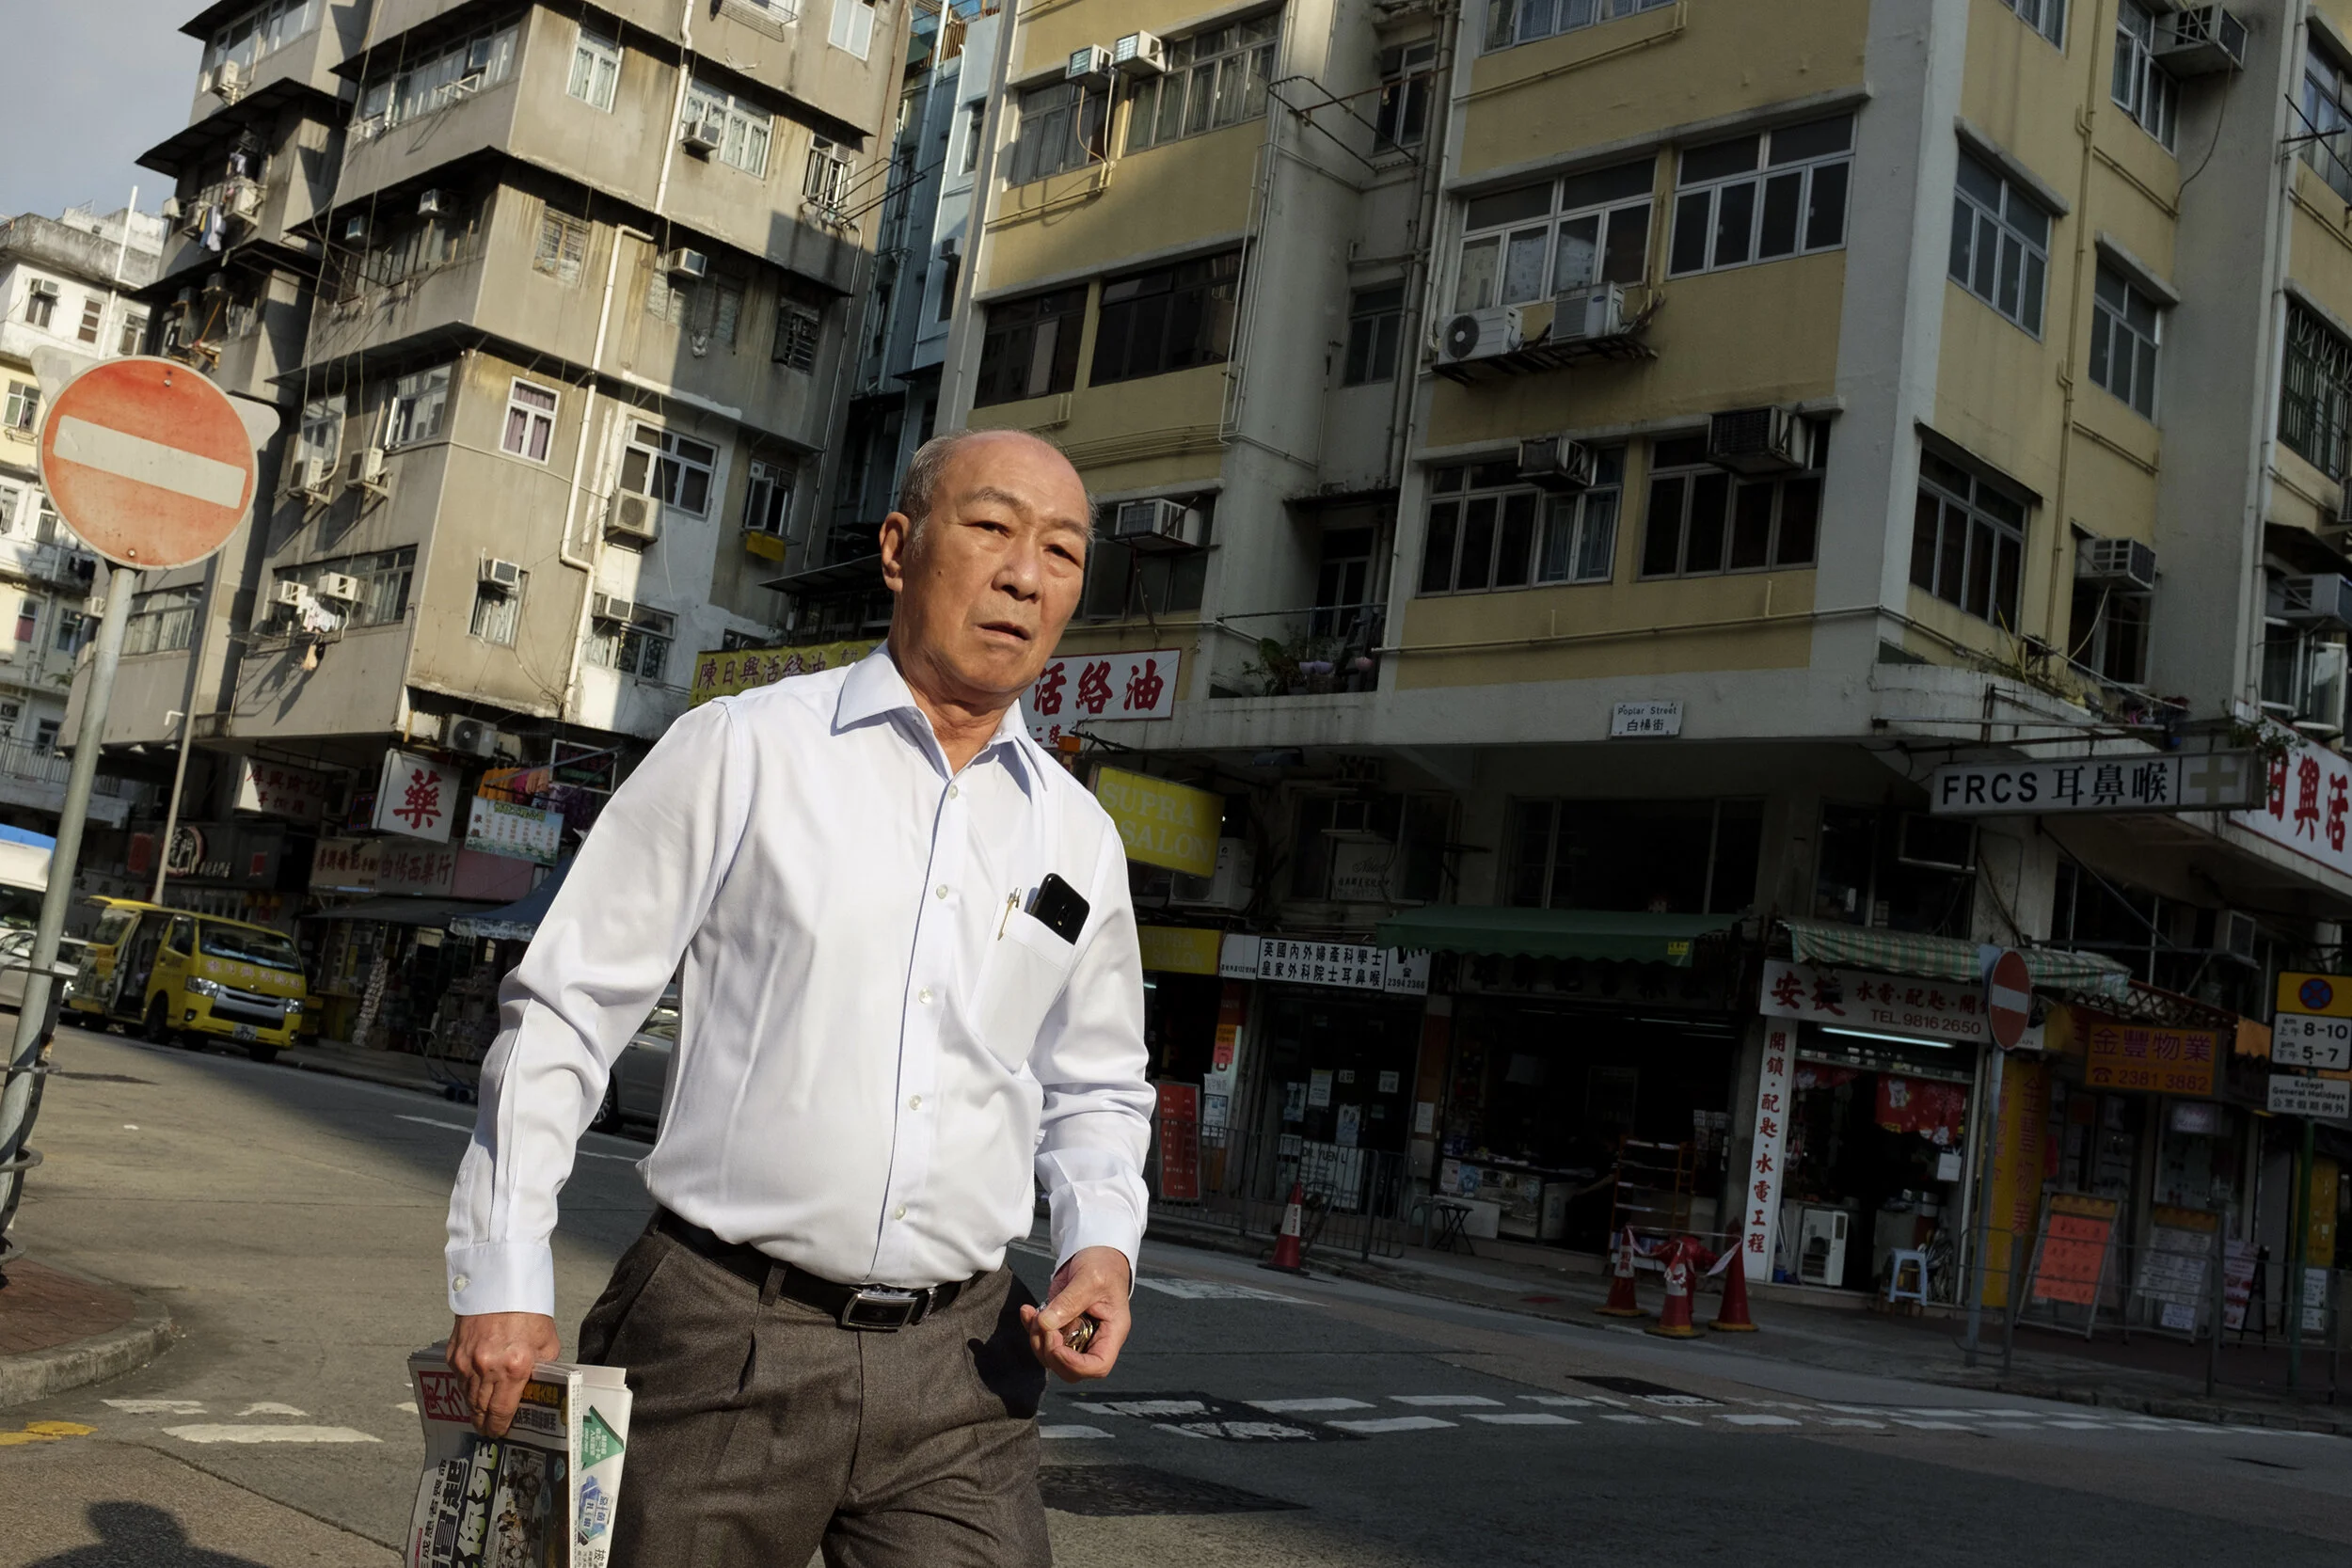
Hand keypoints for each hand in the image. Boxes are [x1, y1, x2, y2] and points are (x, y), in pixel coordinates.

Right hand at [446, 1312, 561, 1436]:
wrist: (501, 1283)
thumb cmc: (528, 1311)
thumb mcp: (547, 1342)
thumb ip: (541, 1369)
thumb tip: (537, 1389)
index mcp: (515, 1367)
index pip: (502, 1411)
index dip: (500, 1426)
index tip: (499, 1434)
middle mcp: (488, 1368)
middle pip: (480, 1409)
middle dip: (484, 1422)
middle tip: (488, 1430)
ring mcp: (467, 1362)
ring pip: (467, 1397)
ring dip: (473, 1408)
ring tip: (480, 1415)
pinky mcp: (454, 1353)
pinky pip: (459, 1380)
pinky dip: (466, 1388)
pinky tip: (473, 1390)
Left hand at [1021, 1246, 1130, 1382]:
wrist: (1096, 1251)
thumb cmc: (1104, 1264)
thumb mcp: (1089, 1279)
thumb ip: (1069, 1302)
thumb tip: (1046, 1324)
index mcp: (1112, 1331)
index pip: (1098, 1365)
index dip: (1075, 1365)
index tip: (1057, 1346)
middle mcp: (1096, 1338)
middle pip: (1073, 1369)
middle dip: (1052, 1353)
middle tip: (1044, 1326)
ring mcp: (1078, 1334)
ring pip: (1054, 1357)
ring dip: (1038, 1340)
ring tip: (1035, 1313)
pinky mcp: (1062, 1326)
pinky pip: (1044, 1339)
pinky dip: (1031, 1329)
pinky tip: (1027, 1311)